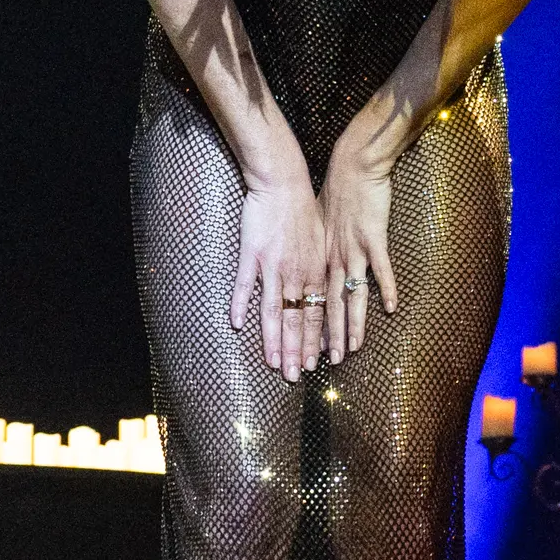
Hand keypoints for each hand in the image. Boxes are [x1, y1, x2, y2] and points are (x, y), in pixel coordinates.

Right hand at [235, 167, 327, 381]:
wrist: (283, 182)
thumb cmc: (303, 211)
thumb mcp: (321, 243)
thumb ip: (319, 270)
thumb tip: (322, 293)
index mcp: (315, 272)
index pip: (316, 315)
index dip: (314, 342)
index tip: (313, 365)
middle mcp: (297, 273)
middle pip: (297, 320)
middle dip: (296, 351)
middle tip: (293, 377)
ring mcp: (274, 265)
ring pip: (275, 311)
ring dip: (274, 340)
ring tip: (273, 364)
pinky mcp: (253, 254)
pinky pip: (246, 285)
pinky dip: (241, 305)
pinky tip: (237, 325)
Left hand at [320, 145, 401, 363]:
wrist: (353, 166)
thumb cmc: (336, 191)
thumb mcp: (320, 222)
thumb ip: (321, 245)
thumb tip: (318, 260)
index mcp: (321, 256)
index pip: (315, 299)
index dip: (313, 326)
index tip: (311, 350)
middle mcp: (334, 258)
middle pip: (331, 305)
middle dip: (330, 337)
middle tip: (330, 363)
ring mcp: (354, 250)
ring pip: (352, 295)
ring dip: (353, 324)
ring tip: (354, 349)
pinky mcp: (373, 238)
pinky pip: (380, 269)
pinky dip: (386, 288)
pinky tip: (391, 308)